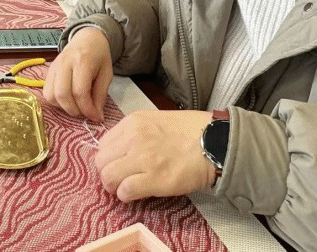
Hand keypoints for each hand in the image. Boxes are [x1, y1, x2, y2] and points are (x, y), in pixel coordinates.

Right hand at [43, 27, 111, 120]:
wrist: (87, 39)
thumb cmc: (99, 56)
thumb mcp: (107, 74)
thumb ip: (101, 95)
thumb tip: (96, 117)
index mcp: (82, 61)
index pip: (80, 91)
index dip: (87, 109)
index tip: (95, 117)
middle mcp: (64, 63)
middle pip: (62, 95)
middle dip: (74, 110)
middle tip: (85, 113)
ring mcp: (53, 66)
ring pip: (51, 95)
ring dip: (63, 107)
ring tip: (76, 105)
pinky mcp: (48, 71)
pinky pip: (46, 92)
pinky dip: (56, 101)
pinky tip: (67, 99)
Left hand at [95, 110, 215, 200]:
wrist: (215, 142)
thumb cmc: (188, 133)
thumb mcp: (154, 121)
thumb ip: (133, 134)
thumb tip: (117, 153)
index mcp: (132, 122)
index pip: (102, 145)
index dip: (108, 159)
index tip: (118, 165)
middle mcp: (134, 138)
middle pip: (101, 162)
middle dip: (108, 174)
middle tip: (121, 180)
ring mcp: (144, 158)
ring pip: (108, 177)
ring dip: (115, 186)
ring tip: (127, 187)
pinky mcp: (155, 179)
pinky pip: (125, 191)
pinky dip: (126, 195)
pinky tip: (137, 193)